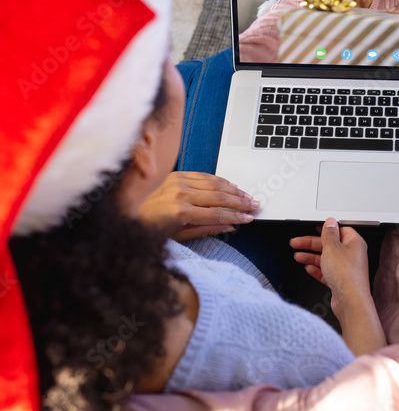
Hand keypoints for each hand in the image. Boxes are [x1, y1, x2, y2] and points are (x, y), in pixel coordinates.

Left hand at [139, 171, 259, 240]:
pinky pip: (204, 176)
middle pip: (220, 196)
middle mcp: (181, 194)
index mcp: (181, 212)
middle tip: (255, 204)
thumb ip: (207, 229)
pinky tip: (230, 185)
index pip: (217, 214)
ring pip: (215, 183)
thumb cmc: (153, 228)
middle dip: (240, 201)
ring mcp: (179, 182)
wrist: (131, 213)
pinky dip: (220, 180)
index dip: (236, 216)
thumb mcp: (181, 236)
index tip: (249, 218)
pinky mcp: (177, 175)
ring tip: (247, 195)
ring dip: (234, 189)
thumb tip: (230, 226)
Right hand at [290, 218, 385, 354]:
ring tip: (298, 256)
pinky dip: (317, 269)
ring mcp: (346, 268)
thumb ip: (329, 234)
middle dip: (311, 244)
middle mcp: (351, 255)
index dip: (325, 229)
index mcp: (354, 242)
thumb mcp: (332, 248)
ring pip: (326, 259)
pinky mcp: (340, 280)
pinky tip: (308, 268)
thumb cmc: (346, 275)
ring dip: (311, 257)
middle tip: (297, 243)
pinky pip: (326, 272)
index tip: (313, 228)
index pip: (339, 230)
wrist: (350, 301)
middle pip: (329, 244)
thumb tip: (330, 222)